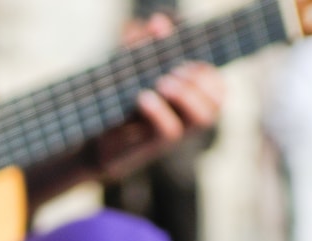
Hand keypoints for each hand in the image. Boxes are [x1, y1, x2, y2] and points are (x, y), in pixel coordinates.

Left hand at [93, 14, 224, 179]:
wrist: (93, 138)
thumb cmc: (118, 101)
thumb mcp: (130, 68)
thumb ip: (145, 44)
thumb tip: (159, 22)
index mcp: (187, 100)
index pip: (217, 87)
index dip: (209, 73)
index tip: (186, 62)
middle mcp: (186, 118)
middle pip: (216, 101)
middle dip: (199, 82)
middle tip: (173, 73)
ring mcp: (173, 133)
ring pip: (202, 118)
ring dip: (188, 96)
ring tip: (162, 82)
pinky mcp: (153, 146)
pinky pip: (170, 131)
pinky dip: (160, 111)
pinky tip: (143, 97)